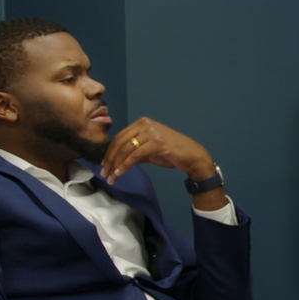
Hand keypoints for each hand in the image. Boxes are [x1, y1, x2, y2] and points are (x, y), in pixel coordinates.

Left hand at [101, 118, 215, 185]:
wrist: (193, 156)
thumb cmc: (173, 153)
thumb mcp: (149, 149)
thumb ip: (134, 150)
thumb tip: (117, 160)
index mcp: (142, 123)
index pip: (119, 137)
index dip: (109, 152)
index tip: (105, 164)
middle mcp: (145, 124)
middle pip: (120, 142)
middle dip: (110, 159)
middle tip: (104, 173)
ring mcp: (151, 132)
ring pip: (126, 149)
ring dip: (116, 165)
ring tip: (112, 176)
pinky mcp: (157, 143)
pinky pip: (135, 155)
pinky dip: (126, 165)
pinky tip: (121, 173)